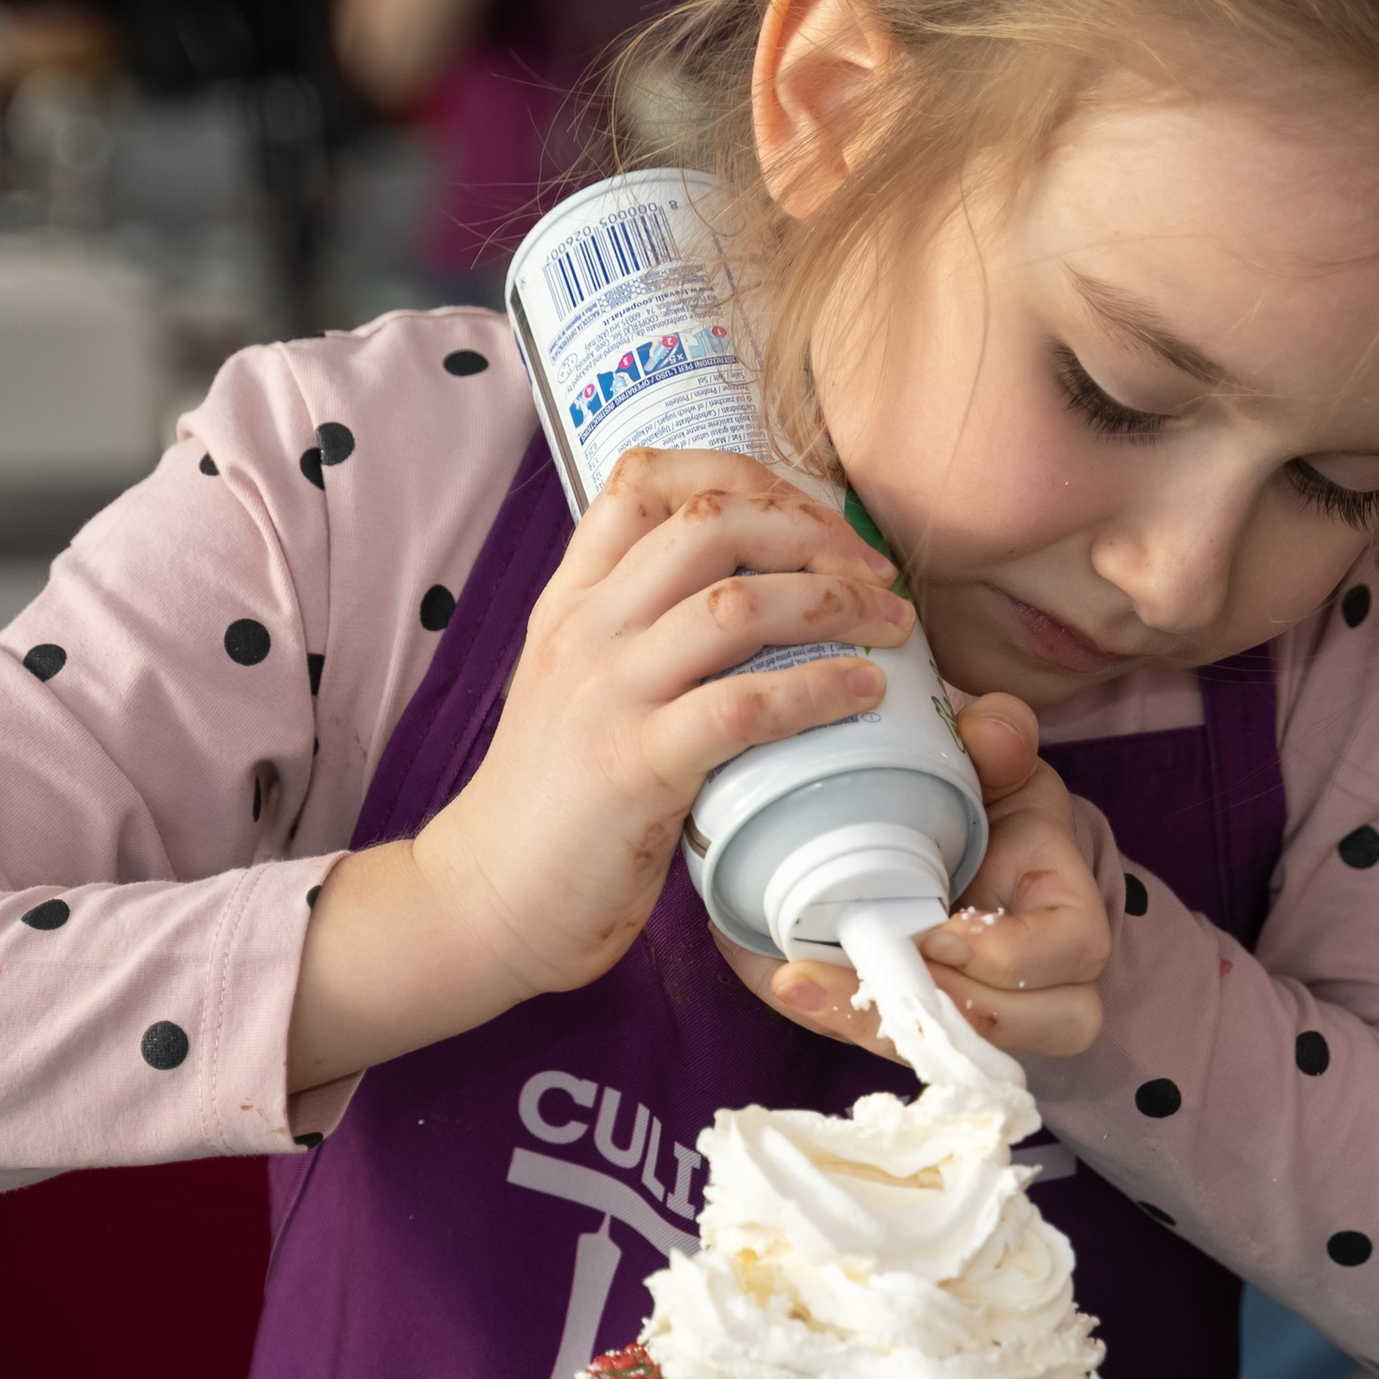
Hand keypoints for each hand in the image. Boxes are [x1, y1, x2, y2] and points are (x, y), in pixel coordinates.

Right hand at [287, 452, 909, 1088]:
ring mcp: (607, 695)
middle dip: (813, 530)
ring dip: (835, 601)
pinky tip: (865, 694)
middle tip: (874, 572)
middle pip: (710, 521)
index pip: (646, 480)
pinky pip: (745, 704)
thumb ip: (639, 637)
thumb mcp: (578, 688)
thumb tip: (754, 605)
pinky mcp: (634, 768)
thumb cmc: (553, 804)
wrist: (485, 899)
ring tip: (893, 627)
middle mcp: (585, 630)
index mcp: (570, 602)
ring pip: (736, 603)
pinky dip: (821, 688)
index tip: (813, 518)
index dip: (746, 479)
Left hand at [725, 692, 1110, 1065]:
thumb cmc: (979, 798)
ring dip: (881, 1025)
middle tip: (875, 970)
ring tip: (807, 981)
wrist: (931, 835)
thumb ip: (998, 736)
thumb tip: (993, 731)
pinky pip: (895, 1045)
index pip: (1075, 950)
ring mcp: (980, 1011)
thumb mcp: (992, 757)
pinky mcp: (922, 1025)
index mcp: (1064, 904)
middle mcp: (1040, 978)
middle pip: (1033, 1028)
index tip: (941, 933)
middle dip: (953, 1011)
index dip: (1015, 956)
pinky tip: (791, 982)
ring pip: (958, 1052)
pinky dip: (840, 1017)